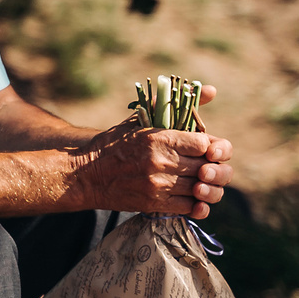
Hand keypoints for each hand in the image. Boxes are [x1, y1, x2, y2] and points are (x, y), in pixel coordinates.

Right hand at [69, 95, 233, 219]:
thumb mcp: (140, 119)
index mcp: (159, 138)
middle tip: (206, 166)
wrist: (86, 174)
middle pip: (207, 167)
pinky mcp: (154, 204)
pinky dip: (197, 204)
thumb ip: (174, 104)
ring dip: (207, 186)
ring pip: (202, 189)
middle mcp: (161, 161)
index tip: (204, 147)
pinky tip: (192, 196)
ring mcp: (158, 185)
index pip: (205, 143)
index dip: (210, 146)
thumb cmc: (114, 144)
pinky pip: (190, 207)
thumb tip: (211, 90)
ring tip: (200, 182)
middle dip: (212, 167)